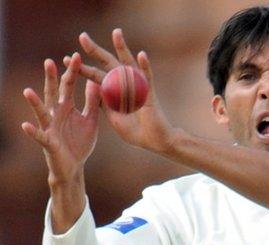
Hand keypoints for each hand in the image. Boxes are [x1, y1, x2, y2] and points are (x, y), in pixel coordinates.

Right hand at [22, 53, 99, 184]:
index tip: (77, 55)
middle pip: (52, 93)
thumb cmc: (80, 141)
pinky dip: (33, 131)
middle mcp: (56, 114)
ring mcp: (50, 128)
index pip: (68, 85)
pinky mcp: (48, 143)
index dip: (72, 71)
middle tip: (49, 61)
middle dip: (50, 79)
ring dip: (34, 103)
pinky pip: (40, 136)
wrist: (74, 166)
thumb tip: (96, 81)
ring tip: (27, 91)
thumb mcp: (90, 119)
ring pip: (42, 113)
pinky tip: (26, 125)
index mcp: (67, 107)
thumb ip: (92, 101)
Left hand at [65, 29, 173, 152]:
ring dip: (122, 49)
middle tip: (82, 36)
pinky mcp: (150, 93)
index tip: (66, 59)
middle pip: (108, 64)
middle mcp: (125, 86)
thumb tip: (93, 88)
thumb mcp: (115, 119)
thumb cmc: (136, 133)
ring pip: (128, 64)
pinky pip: (147, 77)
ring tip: (116, 33)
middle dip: (95, 51)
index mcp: (114, 93)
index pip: (95, 77)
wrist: (156, 141)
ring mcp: (138, 87)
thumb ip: (105, 104)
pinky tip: (141, 54)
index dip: (82, 69)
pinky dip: (145, 66)